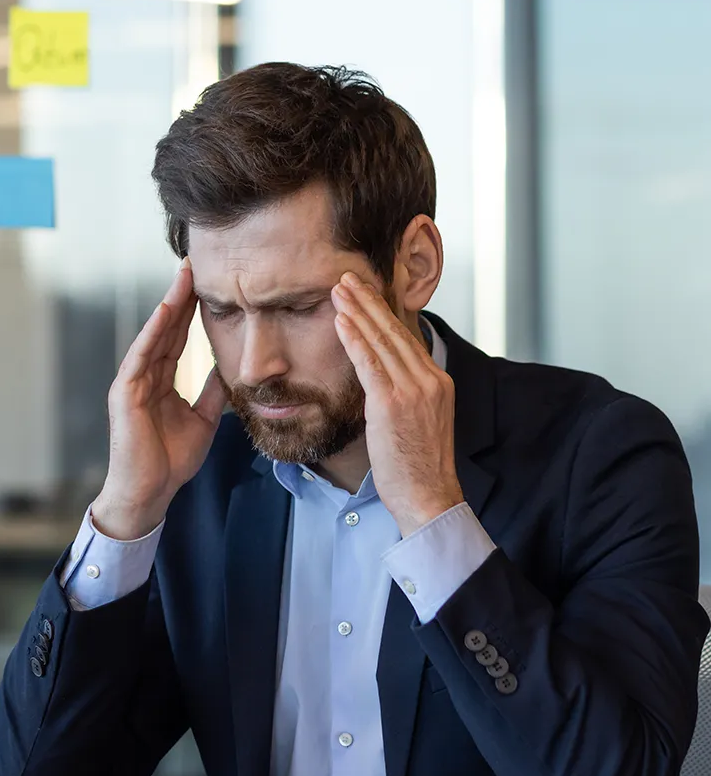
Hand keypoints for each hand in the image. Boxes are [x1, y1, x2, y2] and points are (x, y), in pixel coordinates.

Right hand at [92, 260, 227, 539]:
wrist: (150, 492)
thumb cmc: (171, 461)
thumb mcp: (203, 419)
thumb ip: (212, 392)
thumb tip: (228, 368)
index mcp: (160, 381)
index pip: (177, 338)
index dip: (191, 311)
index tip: (207, 283)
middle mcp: (144, 376)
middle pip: (165, 328)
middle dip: (181, 297)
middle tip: (195, 264)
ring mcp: (132, 382)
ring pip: (153, 335)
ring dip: (168, 305)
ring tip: (183, 276)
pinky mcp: (125, 393)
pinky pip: (141, 356)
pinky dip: (153, 331)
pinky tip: (166, 310)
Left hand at [331, 272, 462, 536]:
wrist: (429, 497)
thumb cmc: (418, 468)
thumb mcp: (420, 424)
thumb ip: (406, 398)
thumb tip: (383, 385)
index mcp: (438, 383)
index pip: (407, 339)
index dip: (384, 314)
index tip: (366, 294)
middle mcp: (430, 381)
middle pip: (395, 331)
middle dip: (369, 302)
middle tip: (348, 279)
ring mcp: (414, 391)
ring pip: (382, 341)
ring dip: (357, 312)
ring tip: (338, 290)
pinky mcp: (393, 404)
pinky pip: (370, 364)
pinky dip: (354, 339)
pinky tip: (341, 321)